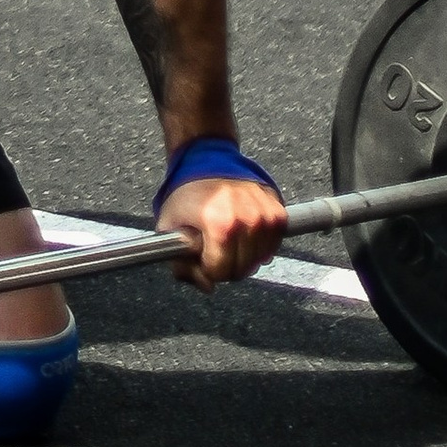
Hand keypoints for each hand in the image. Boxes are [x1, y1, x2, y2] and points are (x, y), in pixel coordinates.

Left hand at [159, 175, 285, 291]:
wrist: (206, 160)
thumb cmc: (186, 194)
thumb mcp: (168, 226)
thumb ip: (181, 264)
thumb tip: (207, 287)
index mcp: (220, 223)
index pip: (220, 272)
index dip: (206, 269)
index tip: (201, 255)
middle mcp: (248, 219)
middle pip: (241, 269)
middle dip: (225, 266)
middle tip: (214, 248)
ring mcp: (265, 214)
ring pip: (258, 261)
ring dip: (243, 257)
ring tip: (228, 238)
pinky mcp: (277, 210)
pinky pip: (272, 246)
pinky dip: (259, 246)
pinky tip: (243, 234)